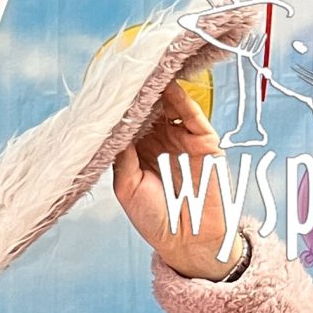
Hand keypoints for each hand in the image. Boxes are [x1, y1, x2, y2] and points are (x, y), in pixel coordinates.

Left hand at [113, 81, 241, 281]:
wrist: (187, 239)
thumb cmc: (154, 218)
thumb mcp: (127, 187)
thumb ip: (122, 157)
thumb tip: (114, 127)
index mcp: (139, 154)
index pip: (130, 123)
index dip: (121, 109)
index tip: (109, 92)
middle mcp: (161, 142)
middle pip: (150, 110)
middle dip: (139, 94)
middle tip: (126, 76)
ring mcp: (183, 140)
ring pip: (170, 108)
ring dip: (158, 91)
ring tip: (145, 74)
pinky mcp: (204, 141)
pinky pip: (192, 115)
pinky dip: (181, 99)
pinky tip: (168, 86)